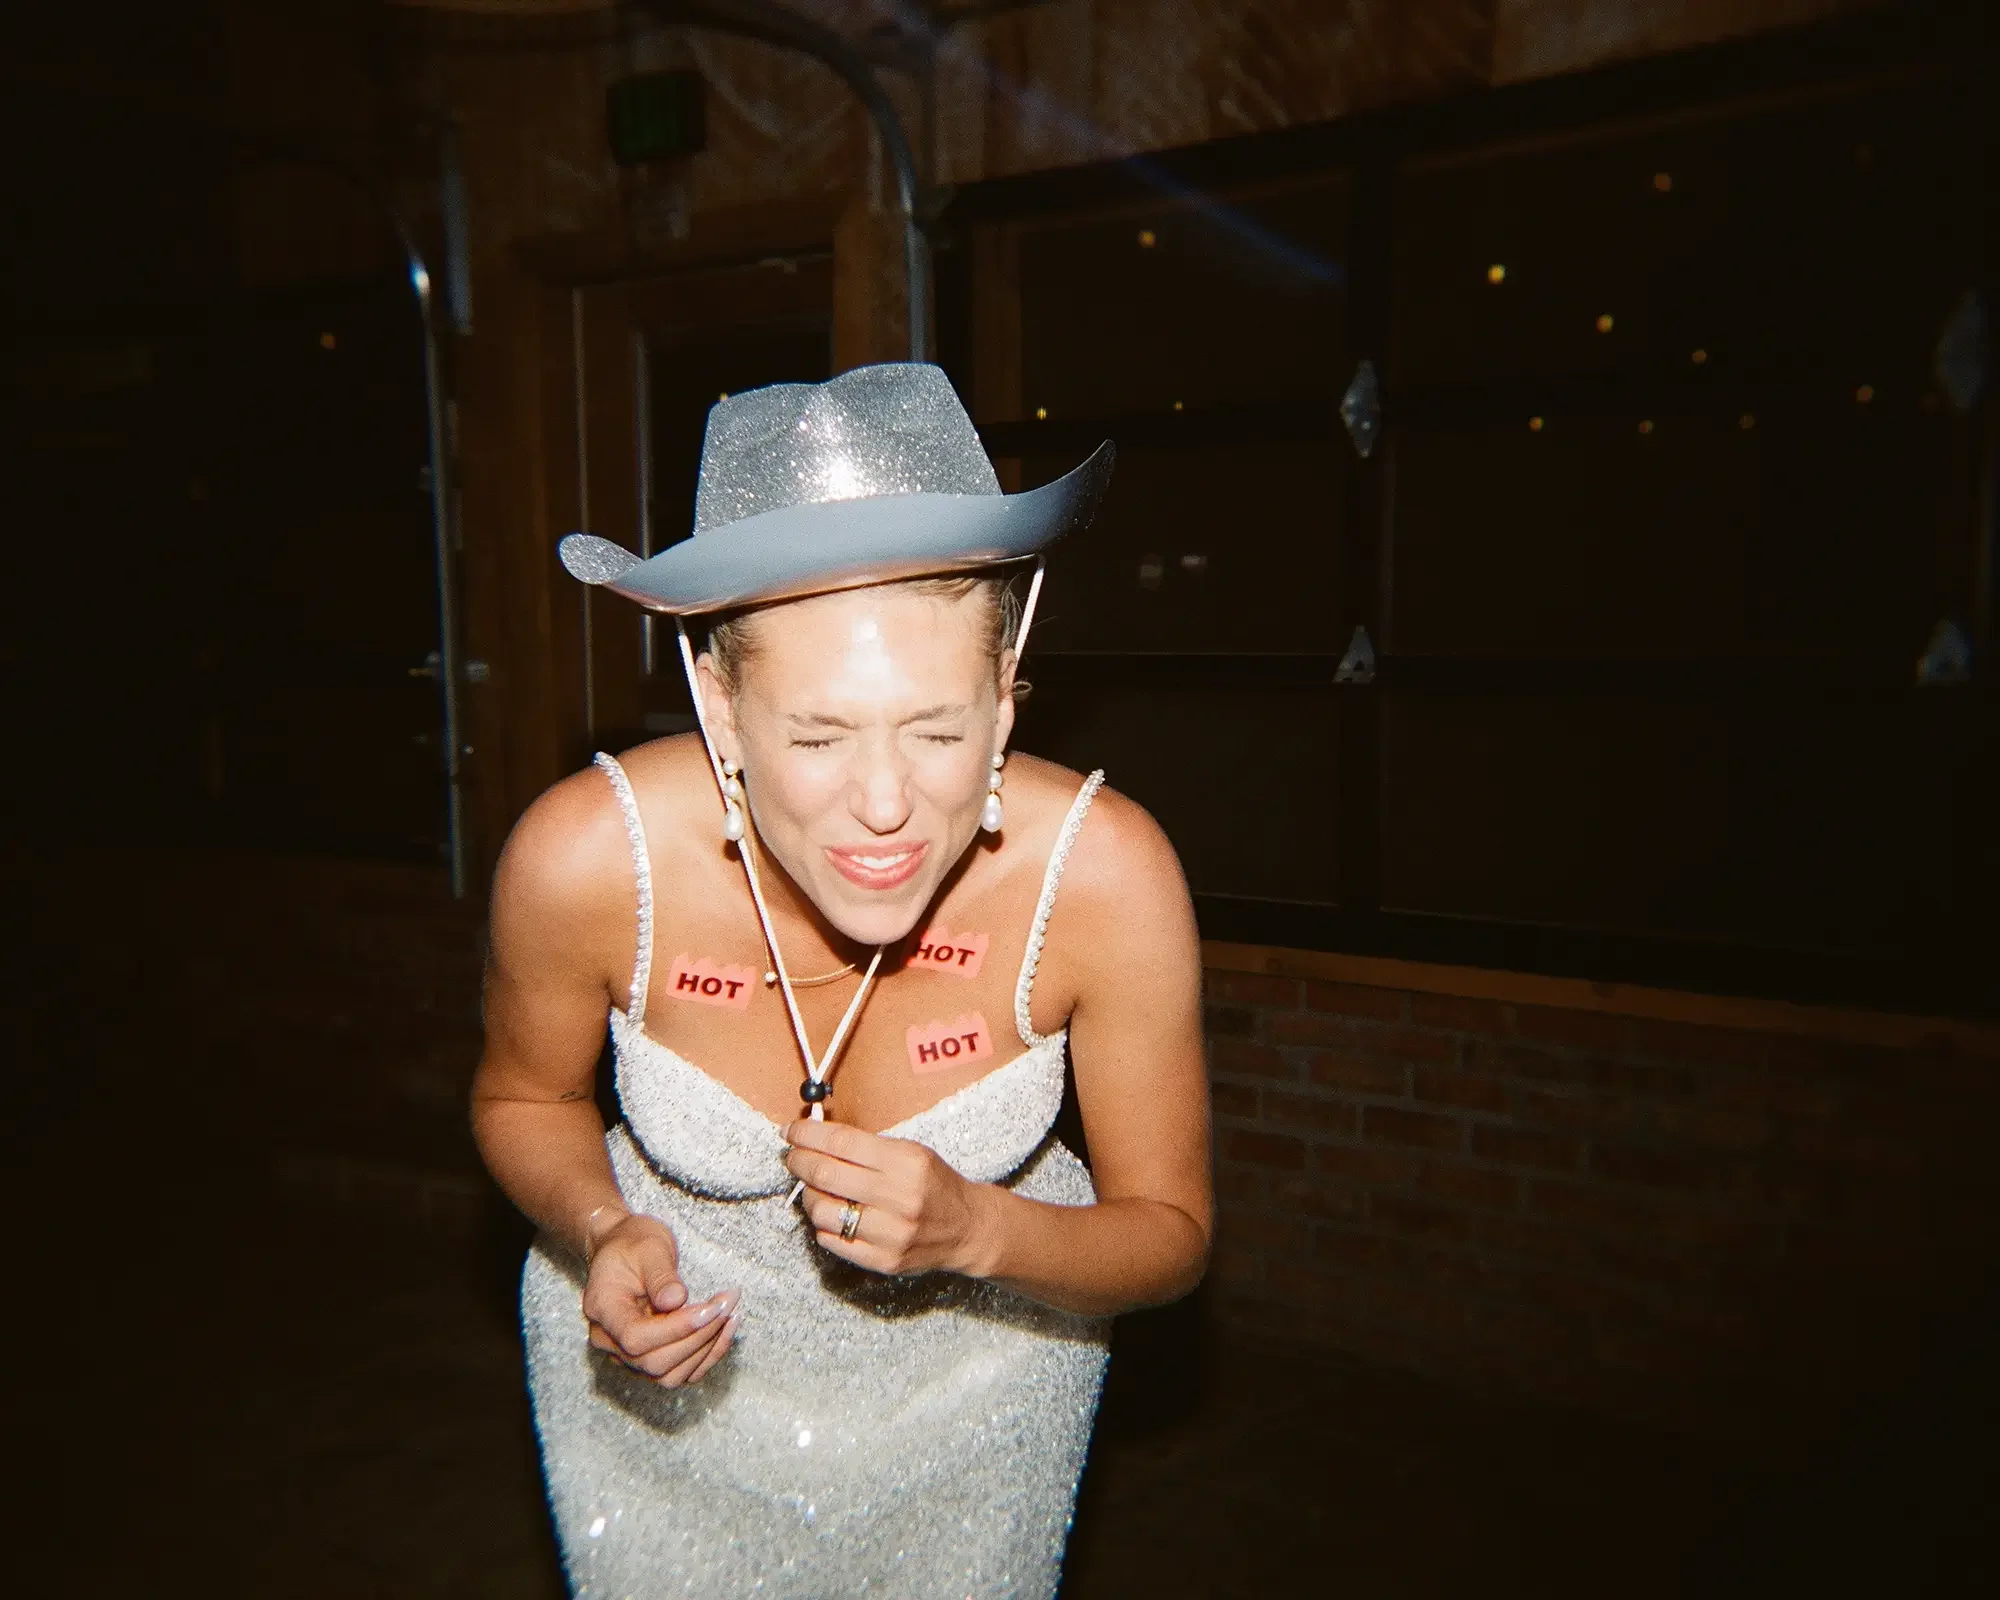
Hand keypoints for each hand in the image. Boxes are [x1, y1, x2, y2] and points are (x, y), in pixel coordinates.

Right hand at [580, 1213, 739, 1385]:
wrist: (623, 1248)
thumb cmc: (633, 1243)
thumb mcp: (649, 1247)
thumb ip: (661, 1276)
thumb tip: (676, 1300)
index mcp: (602, 1309)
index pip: (636, 1337)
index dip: (676, 1329)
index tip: (711, 1308)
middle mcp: (609, 1340)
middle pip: (654, 1362)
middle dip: (699, 1337)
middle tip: (728, 1303)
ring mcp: (627, 1355)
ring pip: (669, 1374)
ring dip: (707, 1348)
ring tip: (730, 1313)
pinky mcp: (648, 1358)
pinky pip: (680, 1372)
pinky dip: (707, 1356)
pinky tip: (726, 1328)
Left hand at [783, 1119, 994, 1276]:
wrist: (966, 1228)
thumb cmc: (933, 1183)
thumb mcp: (910, 1152)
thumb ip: (865, 1147)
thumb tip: (815, 1139)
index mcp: (907, 1163)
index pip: (841, 1143)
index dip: (808, 1135)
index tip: (791, 1132)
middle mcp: (899, 1199)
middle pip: (826, 1175)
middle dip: (799, 1162)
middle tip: (793, 1157)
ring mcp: (891, 1234)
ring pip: (823, 1212)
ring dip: (809, 1196)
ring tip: (815, 1189)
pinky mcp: (883, 1260)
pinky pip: (832, 1241)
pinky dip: (824, 1225)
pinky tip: (833, 1214)